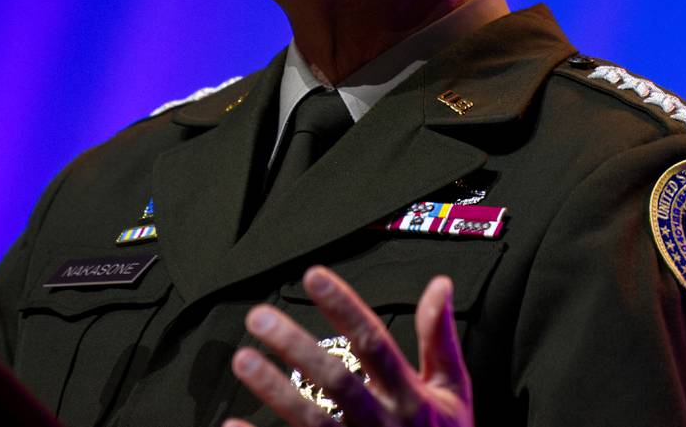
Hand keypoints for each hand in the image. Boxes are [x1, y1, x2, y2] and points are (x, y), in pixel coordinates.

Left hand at [224, 265, 472, 426]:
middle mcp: (384, 424)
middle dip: (297, 347)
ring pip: (313, 423)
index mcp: (411, 397)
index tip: (313, 274)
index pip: (375, 343)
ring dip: (275, 391)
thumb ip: (439, 338)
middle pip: (337, 381)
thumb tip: (440, 283)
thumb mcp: (453, 391)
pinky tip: (233, 425)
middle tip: (259, 316)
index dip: (344, 307)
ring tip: (243, 359)